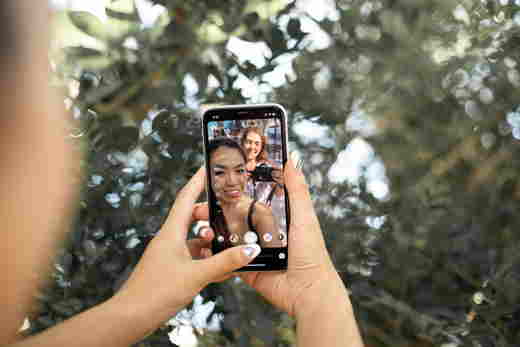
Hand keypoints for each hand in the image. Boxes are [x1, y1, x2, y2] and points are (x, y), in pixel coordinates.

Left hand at [112, 168, 260, 322]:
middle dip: (210, 215)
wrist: (132, 316)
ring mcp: (170, 255)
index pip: (186, 198)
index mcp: (171, 233)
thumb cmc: (155, 293)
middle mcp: (170, 240)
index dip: (197, 181)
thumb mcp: (196, 275)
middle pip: (192, 217)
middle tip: (227, 215)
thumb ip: (224, 262)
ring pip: (194, 239)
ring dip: (211, 240)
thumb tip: (248, 251)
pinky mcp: (172, 269)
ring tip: (228, 244)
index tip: (207, 167)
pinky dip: (207, 258)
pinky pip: (193, 257)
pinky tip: (222, 268)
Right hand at [190, 160, 341, 317]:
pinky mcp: (245, 267)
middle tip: (203, 203)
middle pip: (235, 215)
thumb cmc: (311, 254)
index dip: (237, 189)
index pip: (253, 198)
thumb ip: (297, 189)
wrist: (306, 291)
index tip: (220, 178)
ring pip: (227, 236)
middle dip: (217, 209)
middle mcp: (263, 231)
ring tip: (200, 221)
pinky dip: (215, 252)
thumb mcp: (304, 216)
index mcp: (277, 217)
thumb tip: (292, 158)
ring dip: (213, 229)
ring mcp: (252, 249)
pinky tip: (203, 244)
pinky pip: (226, 258)